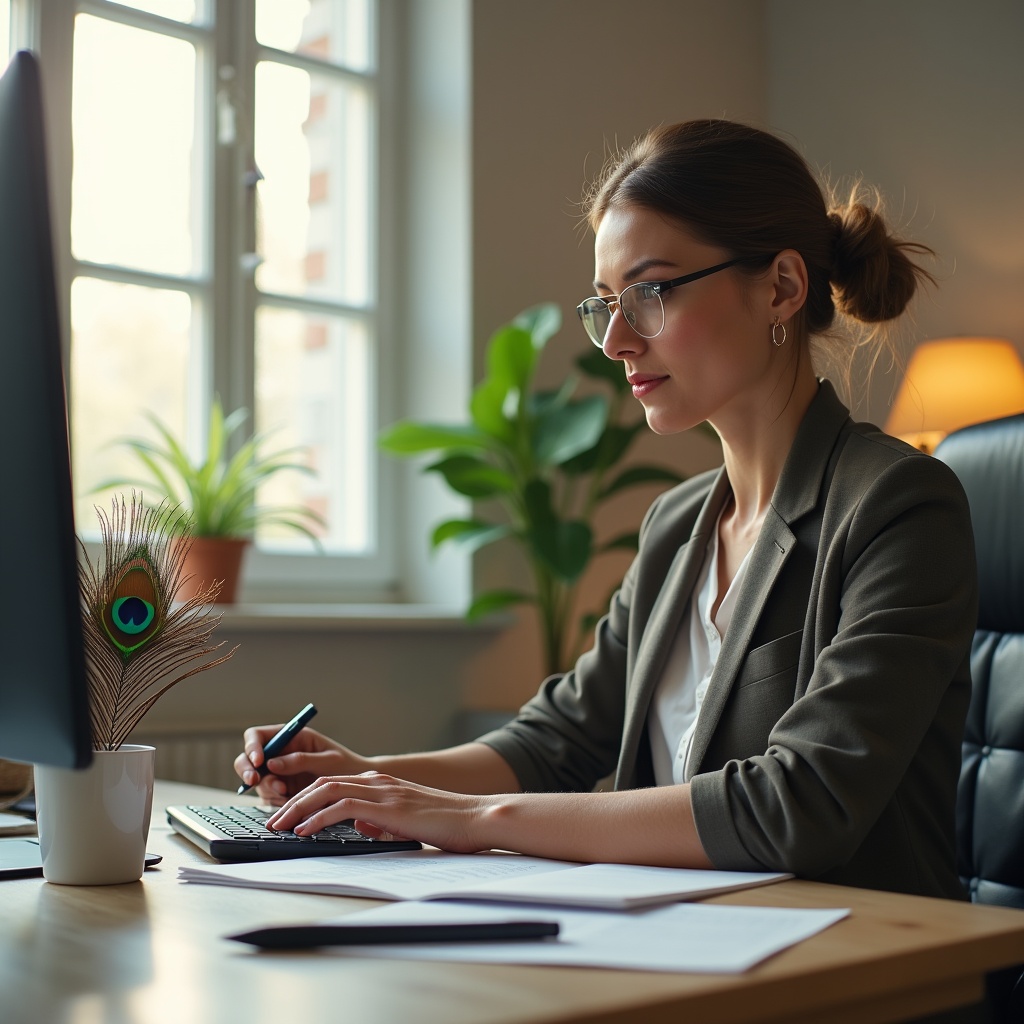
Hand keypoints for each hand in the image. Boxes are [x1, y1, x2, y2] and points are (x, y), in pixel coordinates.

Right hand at [233, 726, 370, 803]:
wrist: (358, 788)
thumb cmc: (347, 766)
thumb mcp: (328, 759)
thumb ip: (300, 759)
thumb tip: (271, 763)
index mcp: (291, 737)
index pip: (258, 736)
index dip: (252, 747)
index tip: (259, 761)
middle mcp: (281, 754)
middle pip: (247, 759)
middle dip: (247, 770)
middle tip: (255, 781)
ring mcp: (278, 774)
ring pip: (256, 781)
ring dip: (265, 787)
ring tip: (284, 791)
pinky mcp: (281, 792)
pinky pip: (267, 797)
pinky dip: (274, 801)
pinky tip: (288, 800)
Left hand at [264, 771, 491, 852]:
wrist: (476, 818)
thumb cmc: (448, 824)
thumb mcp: (406, 823)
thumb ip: (382, 821)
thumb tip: (360, 827)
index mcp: (382, 784)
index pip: (333, 785)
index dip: (305, 798)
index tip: (287, 815)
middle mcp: (378, 782)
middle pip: (322, 783)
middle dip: (292, 801)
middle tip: (272, 819)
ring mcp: (383, 791)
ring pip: (327, 790)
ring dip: (298, 807)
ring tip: (278, 825)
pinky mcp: (388, 806)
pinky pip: (343, 808)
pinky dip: (319, 818)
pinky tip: (304, 830)